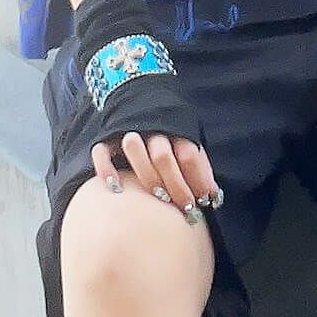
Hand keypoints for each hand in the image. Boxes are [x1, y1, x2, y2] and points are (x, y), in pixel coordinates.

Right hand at [91, 131, 220, 224]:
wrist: (138, 109)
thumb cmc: (169, 141)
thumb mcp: (188, 147)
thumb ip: (199, 168)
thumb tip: (215, 196)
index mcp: (177, 129)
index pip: (188, 153)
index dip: (198, 178)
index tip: (203, 201)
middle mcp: (153, 129)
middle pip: (163, 155)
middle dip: (176, 184)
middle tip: (184, 207)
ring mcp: (128, 131)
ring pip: (134, 147)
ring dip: (147, 174)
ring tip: (158, 196)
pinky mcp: (106, 138)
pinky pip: (101, 151)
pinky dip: (107, 168)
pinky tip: (117, 188)